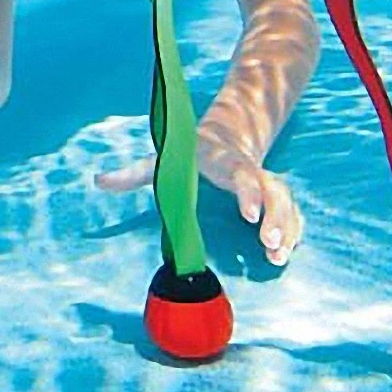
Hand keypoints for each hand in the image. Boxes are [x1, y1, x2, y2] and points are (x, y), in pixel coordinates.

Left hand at [95, 117, 303, 265]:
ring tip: (277, 259)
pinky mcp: (274, 197)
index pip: (241, 173)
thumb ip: (133, 172)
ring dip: (287, 229)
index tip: (249, 216)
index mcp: (224, 160)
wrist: (229, 133)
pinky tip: (285, 254)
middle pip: (273, 189)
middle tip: (269, 246)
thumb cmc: (191, 152)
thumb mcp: (163, 157)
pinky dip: (293, 232)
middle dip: (276, 217)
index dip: (247, 193)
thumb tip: (98, 181)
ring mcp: (266, 183)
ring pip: (286, 202)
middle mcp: (250, 170)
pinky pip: (292, 213)